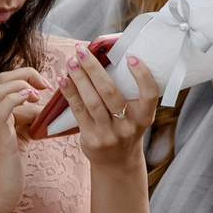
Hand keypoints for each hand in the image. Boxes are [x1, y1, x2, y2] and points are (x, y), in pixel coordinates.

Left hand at [64, 51, 160, 173]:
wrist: (117, 162)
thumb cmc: (125, 128)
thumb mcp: (135, 115)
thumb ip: (128, 93)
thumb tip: (106, 57)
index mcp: (144, 117)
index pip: (148, 94)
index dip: (142, 75)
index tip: (131, 57)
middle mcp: (128, 126)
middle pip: (110, 93)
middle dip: (94, 69)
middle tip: (81, 51)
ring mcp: (109, 134)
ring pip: (92, 101)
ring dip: (79, 78)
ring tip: (70, 61)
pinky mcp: (91, 139)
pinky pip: (78, 111)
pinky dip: (70, 93)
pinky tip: (63, 79)